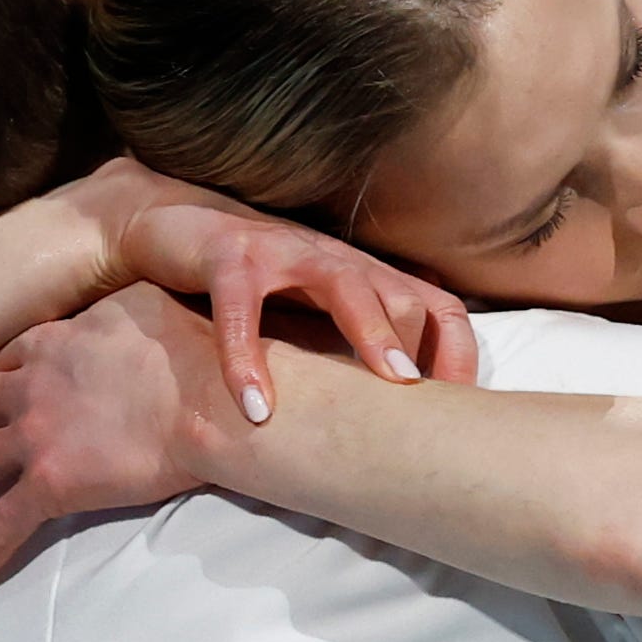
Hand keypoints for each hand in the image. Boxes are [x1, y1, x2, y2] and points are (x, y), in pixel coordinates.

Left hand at [0, 289, 236, 595]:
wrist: (209, 396)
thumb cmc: (195, 348)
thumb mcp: (146, 302)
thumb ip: (115, 309)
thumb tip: (121, 310)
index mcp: (52, 343)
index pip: (0, 355)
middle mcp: (29, 387)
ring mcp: (33, 438)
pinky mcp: (50, 485)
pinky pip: (2, 528)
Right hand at [65, 159, 475, 422]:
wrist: (174, 224)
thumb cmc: (257, 281)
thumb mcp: (318, 310)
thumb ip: (359, 347)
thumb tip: (412, 416)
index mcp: (366, 276)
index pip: (439, 309)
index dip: (460, 357)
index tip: (467, 414)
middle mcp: (336, 259)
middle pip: (401, 297)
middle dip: (422, 351)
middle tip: (430, 412)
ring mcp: (285, 253)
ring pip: (344, 286)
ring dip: (367, 339)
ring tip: (377, 397)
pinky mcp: (229, 258)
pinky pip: (242, 310)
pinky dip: (247, 359)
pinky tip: (255, 407)